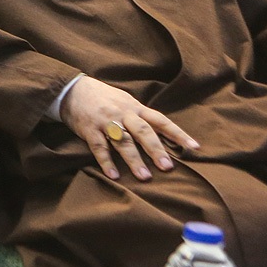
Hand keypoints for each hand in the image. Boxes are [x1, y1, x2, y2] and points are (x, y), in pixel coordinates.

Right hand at [59, 76, 197, 180]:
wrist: (72, 89)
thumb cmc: (104, 98)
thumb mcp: (126, 101)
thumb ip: (142, 117)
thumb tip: (166, 134)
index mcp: (135, 107)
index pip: (160, 120)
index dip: (177, 133)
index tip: (194, 147)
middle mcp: (122, 114)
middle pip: (142, 132)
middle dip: (155, 149)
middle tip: (167, 167)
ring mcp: (105, 121)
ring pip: (122, 141)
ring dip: (133, 159)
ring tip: (144, 177)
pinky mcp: (89, 129)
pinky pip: (99, 147)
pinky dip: (106, 162)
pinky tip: (114, 175)